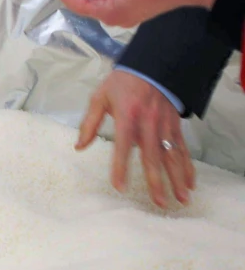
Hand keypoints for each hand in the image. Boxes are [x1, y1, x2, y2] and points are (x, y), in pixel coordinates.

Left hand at [76, 70, 194, 207]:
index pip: (123, 146)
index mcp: (127, 116)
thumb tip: (79, 147)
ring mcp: (165, 125)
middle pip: (153, 156)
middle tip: (160, 203)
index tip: (119, 186)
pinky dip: (188, 167)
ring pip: (173, 156)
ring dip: (178, 178)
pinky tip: (190, 183)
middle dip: (157, 181)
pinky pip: (182, 149)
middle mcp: (149, 123)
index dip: (121, 166)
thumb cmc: (121, 84)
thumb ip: (89, 123)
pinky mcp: (175, 126)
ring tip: (182, 199)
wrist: (151, 66)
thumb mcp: (99, 97)